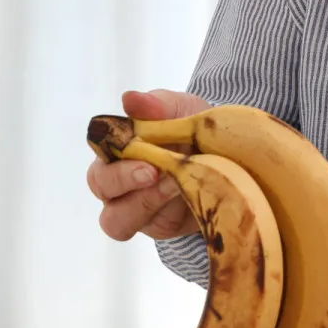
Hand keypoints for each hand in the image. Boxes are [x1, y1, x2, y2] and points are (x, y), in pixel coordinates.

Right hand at [87, 89, 209, 241]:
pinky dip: (173, 212)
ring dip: (146, 202)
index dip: (110, 148)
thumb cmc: (193, 129)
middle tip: (155, 171)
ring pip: (119, 221)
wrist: (229, 154)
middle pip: (102, 189)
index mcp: (118, 149)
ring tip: (176, 185)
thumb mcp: (182, 110)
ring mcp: (138, 209)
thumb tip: (130, 99)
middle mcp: (120, 182)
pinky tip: (192, 196)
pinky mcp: (161, 226)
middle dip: (125, 181)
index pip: (99, 151)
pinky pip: (157, 228)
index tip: (138, 147)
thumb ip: (157, 104)